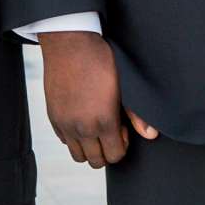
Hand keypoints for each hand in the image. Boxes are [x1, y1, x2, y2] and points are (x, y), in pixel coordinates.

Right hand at [40, 29, 155, 166]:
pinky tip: (82, 119)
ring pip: (78, 155)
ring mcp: (65, 124)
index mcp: (103, 121)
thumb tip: (150, 135)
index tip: (123, 131)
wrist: (71, 44)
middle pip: (96, 161)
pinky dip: (74, 138)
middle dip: (107, 152)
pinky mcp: (53, 117)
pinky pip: (64, 141)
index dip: (122, 147)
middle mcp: (81, 128)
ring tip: (96, 128)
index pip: (115, 155)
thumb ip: (136, 114)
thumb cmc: (101, 61)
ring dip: (90, 148)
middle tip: (111, 132)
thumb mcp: (125, 85)